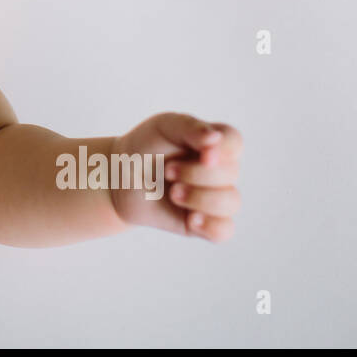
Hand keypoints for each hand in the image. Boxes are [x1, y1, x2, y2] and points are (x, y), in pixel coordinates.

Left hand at [108, 113, 241, 241]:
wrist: (122, 177)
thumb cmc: (146, 147)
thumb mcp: (163, 126)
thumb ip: (190, 127)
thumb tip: (215, 138)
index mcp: (214, 143)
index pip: (234, 143)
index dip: (224, 150)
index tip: (204, 155)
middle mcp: (220, 170)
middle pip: (231, 173)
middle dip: (196, 173)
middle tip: (167, 171)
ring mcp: (214, 197)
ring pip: (230, 202)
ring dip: (199, 198)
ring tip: (173, 194)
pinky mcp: (205, 222)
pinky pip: (224, 230)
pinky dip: (210, 225)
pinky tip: (191, 219)